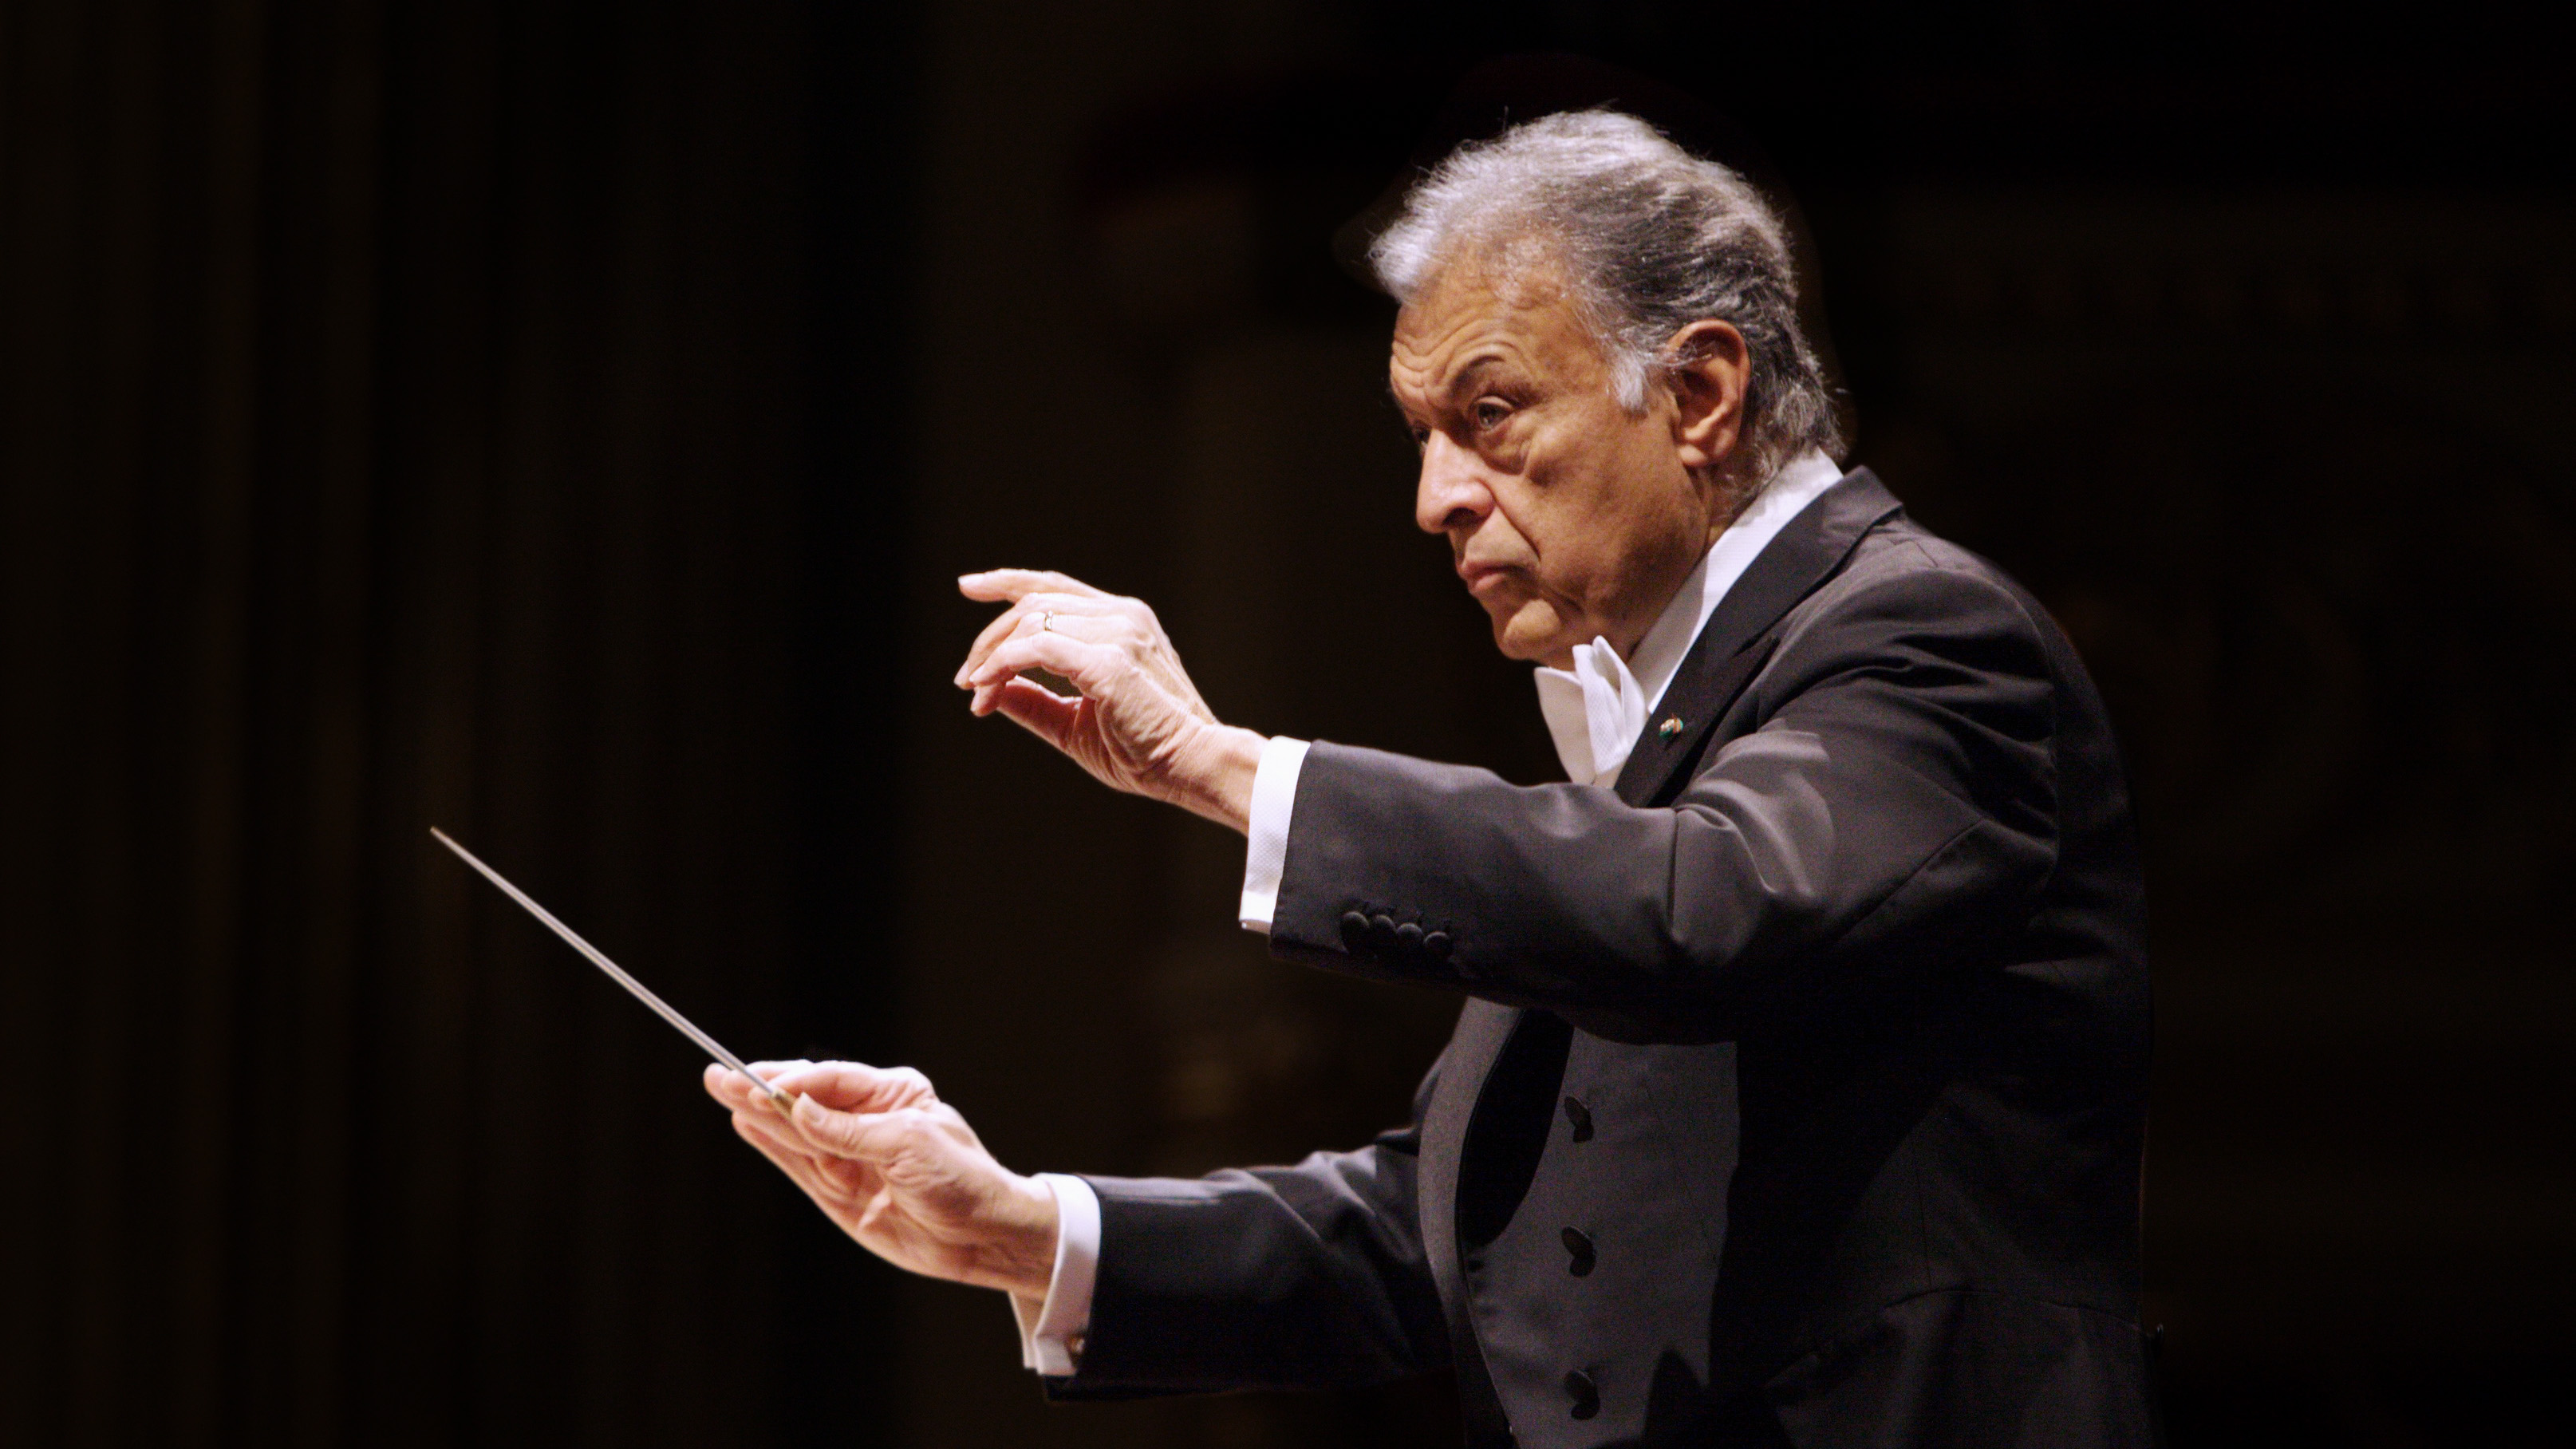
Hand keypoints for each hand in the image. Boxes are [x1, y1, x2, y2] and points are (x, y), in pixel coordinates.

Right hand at [705, 1060, 1059, 1300]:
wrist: (982, 1236)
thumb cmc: (962, 1179)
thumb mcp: (909, 1146)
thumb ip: (849, 1131)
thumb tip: (799, 1109)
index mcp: (894, 1095)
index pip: (833, 1081)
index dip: (795, 1082)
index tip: (762, 1083)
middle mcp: (867, 1122)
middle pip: (806, 1102)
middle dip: (763, 1090)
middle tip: (719, 1077)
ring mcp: (851, 1157)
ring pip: (796, 1133)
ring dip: (759, 1114)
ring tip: (722, 1090)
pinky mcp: (840, 1193)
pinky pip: (800, 1165)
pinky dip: (773, 1146)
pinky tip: (746, 1125)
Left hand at [954, 569, 1262, 832]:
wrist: (1191, 767)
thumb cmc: (1143, 751)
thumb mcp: (1074, 722)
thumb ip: (1035, 700)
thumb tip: (988, 689)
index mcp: (1123, 620)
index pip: (1055, 586)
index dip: (1008, 580)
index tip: (969, 586)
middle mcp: (1123, 615)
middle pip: (1034, 601)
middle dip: (988, 637)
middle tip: (965, 679)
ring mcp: (1120, 632)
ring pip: (1031, 620)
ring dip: (992, 657)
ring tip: (977, 693)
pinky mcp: (1110, 660)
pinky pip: (1038, 645)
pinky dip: (1003, 664)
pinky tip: (987, 687)